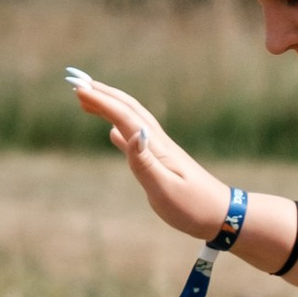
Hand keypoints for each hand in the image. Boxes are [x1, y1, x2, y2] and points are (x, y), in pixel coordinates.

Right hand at [69, 70, 237, 242]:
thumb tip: (129, 133)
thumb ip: (144, 162)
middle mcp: (157, 142)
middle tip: (75, 81)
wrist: (222, 215)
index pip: (123, 117)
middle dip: (101, 94)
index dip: (99, 101)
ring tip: (87, 99)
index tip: (76, 87)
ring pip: (130, 119)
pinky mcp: (162, 161)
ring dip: (109, 106)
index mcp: (155, 147)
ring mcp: (160, 150)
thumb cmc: (193, 206)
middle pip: (127, 109)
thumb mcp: (165, 188)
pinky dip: (120, 129)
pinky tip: (112, 134)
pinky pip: (136, 138)